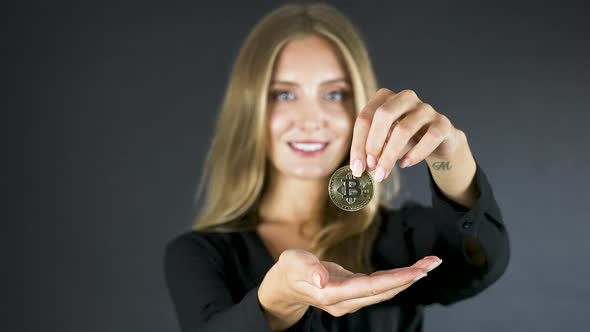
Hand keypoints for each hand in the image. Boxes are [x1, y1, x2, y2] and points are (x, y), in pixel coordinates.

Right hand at [258, 249, 441, 329]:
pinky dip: (397, 279)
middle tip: (434, 263)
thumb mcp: (292, 263)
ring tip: (429, 264)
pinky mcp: (353, 294)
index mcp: (331, 294)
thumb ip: (307, 269)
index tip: (417, 272)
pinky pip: (380, 287)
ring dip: (408, 279)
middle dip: (410, 278)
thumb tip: (322, 277)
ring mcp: (350, 300)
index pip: (369, 287)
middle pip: (383, 292)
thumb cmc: (289, 270)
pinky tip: (411, 271)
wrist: (285, 284)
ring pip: (385, 291)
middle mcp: (345, 302)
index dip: (394, 280)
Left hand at [349, 88, 461, 181]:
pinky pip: (429, 138)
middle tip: (370, 166)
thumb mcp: (384, 143)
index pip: (365, 117)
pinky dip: (415, 154)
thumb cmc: (405, 140)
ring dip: (390, 155)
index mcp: (384, 98)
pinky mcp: (443, 123)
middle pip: (384, 115)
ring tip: (384, 172)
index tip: (357, 167)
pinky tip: (405, 164)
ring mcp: (426, 108)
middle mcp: (405, 98)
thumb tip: (360, 167)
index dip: (358, 143)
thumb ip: (372, 151)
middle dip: (373, 143)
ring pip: (404, 129)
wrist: (437, 143)